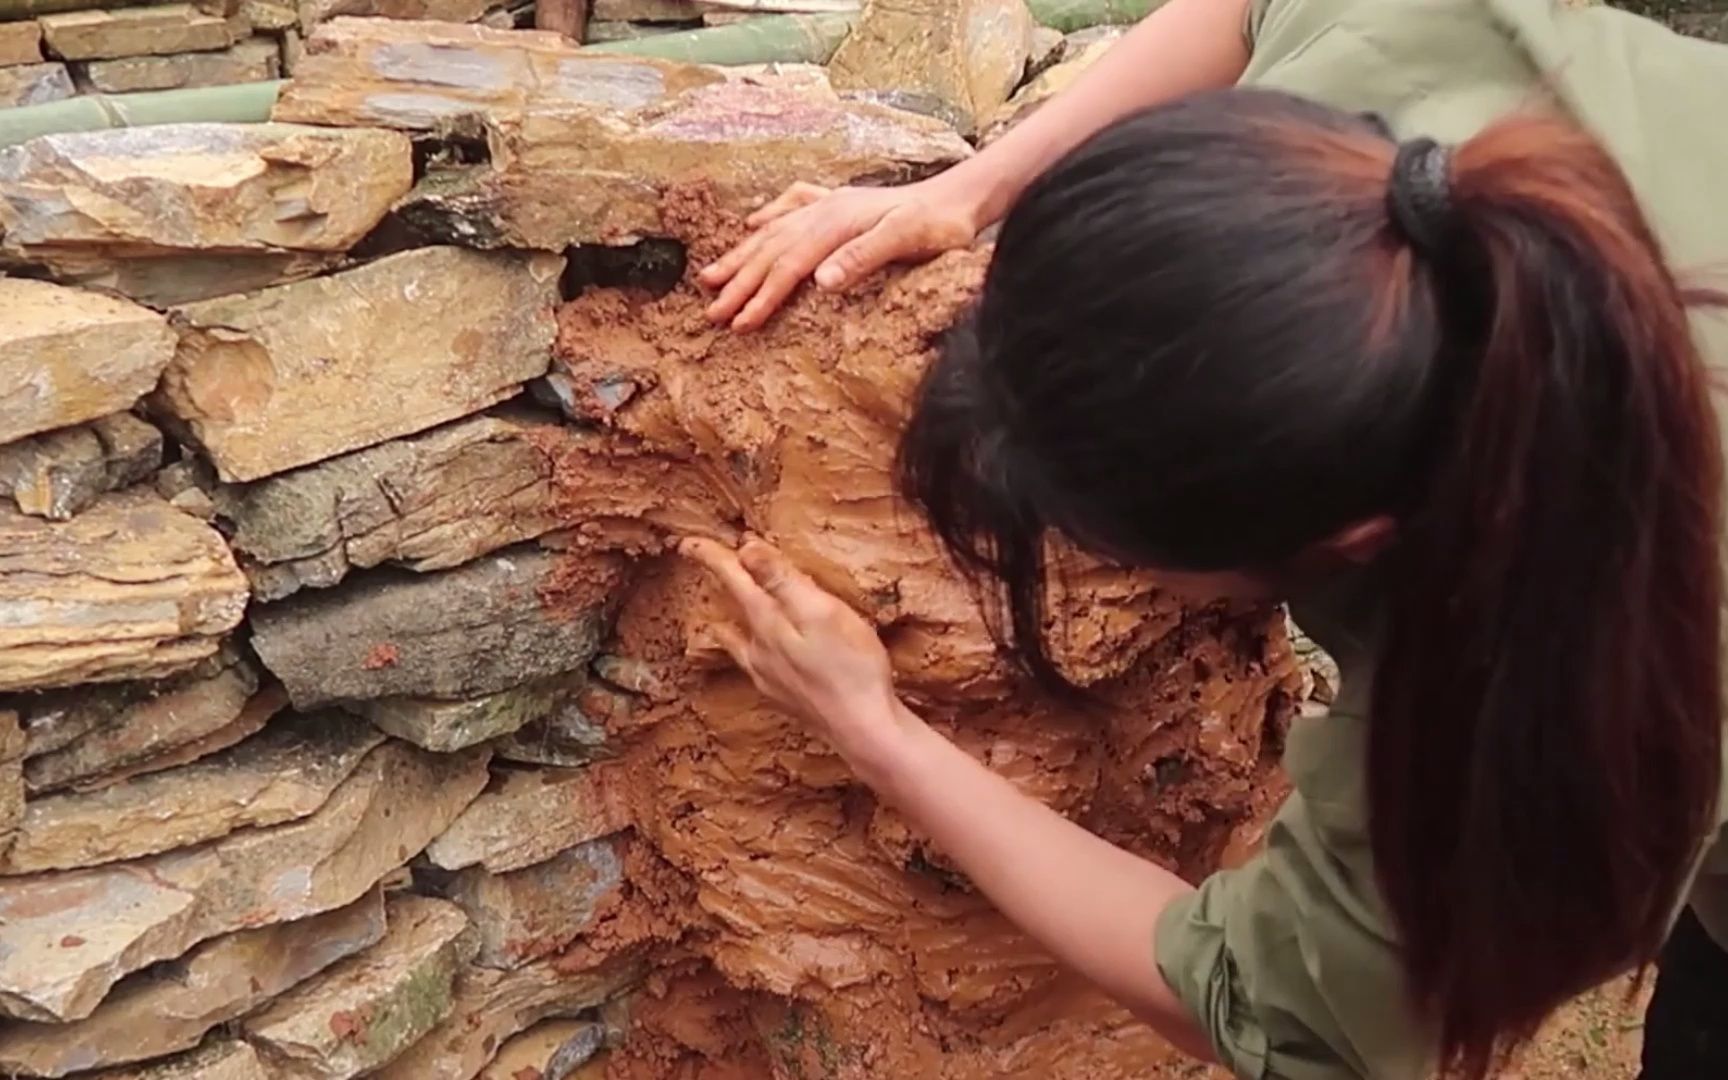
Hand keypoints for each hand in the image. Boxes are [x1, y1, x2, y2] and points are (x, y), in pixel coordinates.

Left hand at [680, 536, 910, 767]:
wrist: (863, 730)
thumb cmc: (851, 668)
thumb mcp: (821, 611)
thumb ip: (781, 580)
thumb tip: (746, 550)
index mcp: (768, 622)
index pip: (733, 579)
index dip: (711, 556)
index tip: (687, 543)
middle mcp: (759, 650)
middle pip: (733, 608)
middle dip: (720, 584)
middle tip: (705, 566)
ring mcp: (769, 676)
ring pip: (737, 642)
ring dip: (725, 624)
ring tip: (714, 621)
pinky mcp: (784, 696)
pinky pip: (753, 666)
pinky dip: (744, 653)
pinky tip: (754, 659)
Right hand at [699, 179, 981, 330]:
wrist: (960, 197)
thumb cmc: (939, 225)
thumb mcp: (905, 241)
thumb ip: (862, 257)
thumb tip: (820, 280)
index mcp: (835, 223)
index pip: (788, 265)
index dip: (761, 296)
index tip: (738, 323)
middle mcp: (825, 210)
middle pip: (771, 250)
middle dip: (739, 283)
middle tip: (711, 313)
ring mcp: (829, 204)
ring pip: (773, 231)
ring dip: (741, 255)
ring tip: (709, 276)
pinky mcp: (839, 204)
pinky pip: (790, 208)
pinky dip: (768, 218)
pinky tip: (753, 224)